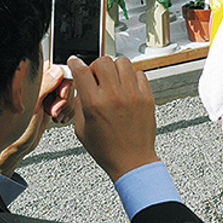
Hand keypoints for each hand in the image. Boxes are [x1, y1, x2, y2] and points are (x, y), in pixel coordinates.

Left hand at [0, 63, 67, 177]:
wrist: (14, 146)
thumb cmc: (11, 127)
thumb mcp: (31, 105)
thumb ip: (44, 85)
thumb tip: (57, 71)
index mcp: (28, 78)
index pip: (52, 67)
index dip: (62, 79)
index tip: (61, 94)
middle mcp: (36, 84)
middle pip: (63, 79)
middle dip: (64, 96)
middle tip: (55, 108)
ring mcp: (43, 94)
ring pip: (66, 92)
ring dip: (64, 105)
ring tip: (52, 114)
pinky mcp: (48, 104)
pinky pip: (64, 102)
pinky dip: (64, 110)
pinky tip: (56, 117)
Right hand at [68, 56, 159, 181]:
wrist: (132, 161)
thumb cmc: (107, 149)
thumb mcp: (81, 128)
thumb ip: (79, 103)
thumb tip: (81, 84)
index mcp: (94, 104)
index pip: (82, 71)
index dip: (76, 63)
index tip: (75, 61)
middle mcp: (114, 96)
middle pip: (103, 61)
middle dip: (96, 66)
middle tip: (97, 76)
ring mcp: (132, 95)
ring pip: (122, 62)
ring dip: (115, 68)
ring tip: (114, 80)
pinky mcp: (146, 97)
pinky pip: (139, 73)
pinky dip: (131, 77)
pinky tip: (127, 87)